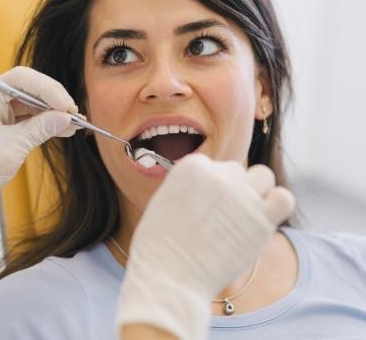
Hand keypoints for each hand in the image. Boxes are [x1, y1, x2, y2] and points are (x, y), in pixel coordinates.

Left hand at [0, 66, 77, 267]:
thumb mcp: (12, 149)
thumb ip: (40, 129)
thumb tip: (66, 118)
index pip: (21, 79)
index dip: (48, 89)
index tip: (67, 106)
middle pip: (27, 87)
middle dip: (52, 100)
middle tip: (74, 115)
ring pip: (29, 102)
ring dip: (51, 112)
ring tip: (73, 124)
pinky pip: (25, 117)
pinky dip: (42, 122)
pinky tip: (61, 129)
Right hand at [117, 154, 294, 339]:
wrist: (169, 277)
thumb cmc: (160, 246)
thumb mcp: (164, 200)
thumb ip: (189, 186)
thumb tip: (208, 187)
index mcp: (192, 166)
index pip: (212, 165)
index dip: (208, 188)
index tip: (201, 208)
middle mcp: (219, 175)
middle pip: (235, 172)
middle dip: (230, 191)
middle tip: (219, 219)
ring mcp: (242, 196)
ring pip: (263, 176)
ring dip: (256, 191)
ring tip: (243, 215)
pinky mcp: (262, 220)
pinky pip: (284, 199)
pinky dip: (277, 205)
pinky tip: (263, 219)